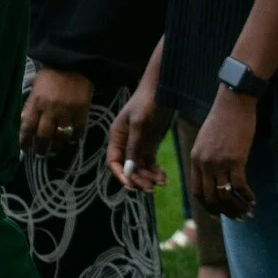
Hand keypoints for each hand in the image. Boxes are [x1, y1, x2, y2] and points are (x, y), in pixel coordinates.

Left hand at [21, 66, 93, 152]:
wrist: (72, 62)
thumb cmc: (50, 75)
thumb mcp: (35, 89)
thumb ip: (31, 107)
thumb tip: (25, 125)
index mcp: (36, 102)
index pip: (27, 127)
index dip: (25, 141)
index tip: (25, 148)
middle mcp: (50, 109)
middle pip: (44, 136)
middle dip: (41, 148)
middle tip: (41, 153)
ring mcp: (67, 111)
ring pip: (61, 137)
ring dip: (58, 146)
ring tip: (55, 148)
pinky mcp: (82, 111)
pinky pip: (78, 131)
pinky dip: (74, 138)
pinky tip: (72, 139)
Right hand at [107, 75, 172, 193]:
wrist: (162, 90)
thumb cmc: (147, 102)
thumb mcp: (139, 123)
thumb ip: (134, 146)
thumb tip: (129, 170)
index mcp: (117, 136)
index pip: (113, 162)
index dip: (120, 175)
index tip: (131, 185)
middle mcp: (125, 143)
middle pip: (128, 168)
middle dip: (138, 179)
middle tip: (150, 187)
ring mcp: (137, 145)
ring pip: (139, 169)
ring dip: (148, 178)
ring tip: (161, 182)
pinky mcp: (149, 145)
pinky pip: (149, 164)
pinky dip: (155, 172)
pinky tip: (163, 177)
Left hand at [188, 89, 258, 219]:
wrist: (233, 102)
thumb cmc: (222, 119)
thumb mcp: (206, 140)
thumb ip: (206, 158)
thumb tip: (214, 176)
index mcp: (195, 158)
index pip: (197, 191)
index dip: (206, 206)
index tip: (216, 214)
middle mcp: (204, 163)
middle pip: (211, 197)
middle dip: (223, 212)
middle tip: (236, 217)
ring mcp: (219, 162)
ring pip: (226, 195)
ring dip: (237, 207)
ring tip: (247, 212)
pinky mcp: (235, 159)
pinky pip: (240, 186)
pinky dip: (247, 196)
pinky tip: (253, 199)